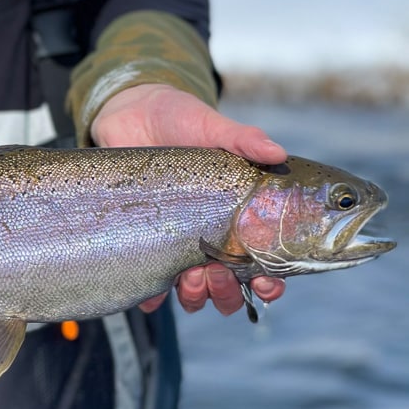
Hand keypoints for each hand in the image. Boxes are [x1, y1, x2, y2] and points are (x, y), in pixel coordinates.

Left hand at [91, 83, 287, 316]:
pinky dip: (151, 296)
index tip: (268, 280)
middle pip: (227, 287)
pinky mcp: (142, 241)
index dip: (270, 281)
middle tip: (219, 273)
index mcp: (235, 216)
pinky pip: (148, 282)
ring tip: (191, 277)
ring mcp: (175, 243)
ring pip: (193, 292)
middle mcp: (208, 237)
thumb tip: (277, 152)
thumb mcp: (213, 127)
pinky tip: (152, 293)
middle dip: (228, 292)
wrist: (131, 112)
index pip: (262, 261)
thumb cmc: (179, 121)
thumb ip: (244, 140)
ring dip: (197, 296)